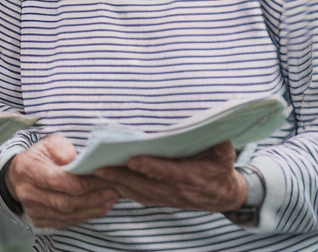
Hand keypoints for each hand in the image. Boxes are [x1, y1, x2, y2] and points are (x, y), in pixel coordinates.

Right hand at [8, 134, 118, 227]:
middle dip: (92, 198)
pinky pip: (66, 221)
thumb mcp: (49, 143)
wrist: (18, 176)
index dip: (82, 181)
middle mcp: (27, 192)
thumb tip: (79, 162)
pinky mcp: (40, 220)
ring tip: (111, 199)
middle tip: (114, 191)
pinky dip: (86, 215)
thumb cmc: (39, 157)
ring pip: (67, 214)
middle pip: (64, 201)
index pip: (57, 179)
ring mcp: (33, 209)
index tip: (104, 178)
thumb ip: (63, 149)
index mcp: (27, 168)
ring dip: (93, 208)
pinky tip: (100, 207)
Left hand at [91, 140, 246, 212]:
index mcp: (195, 176)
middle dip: (122, 176)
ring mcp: (167, 197)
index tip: (134, 160)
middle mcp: (178, 190)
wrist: (224, 195)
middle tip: (99, 166)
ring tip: (93, 172)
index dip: (153, 168)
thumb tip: (207, 118)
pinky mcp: (159, 200)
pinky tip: (102, 180)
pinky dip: (119, 189)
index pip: (171, 173)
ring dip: (116, 183)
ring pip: (137, 192)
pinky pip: (136, 196)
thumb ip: (216, 137)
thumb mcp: (224, 150)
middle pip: (146, 184)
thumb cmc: (221, 166)